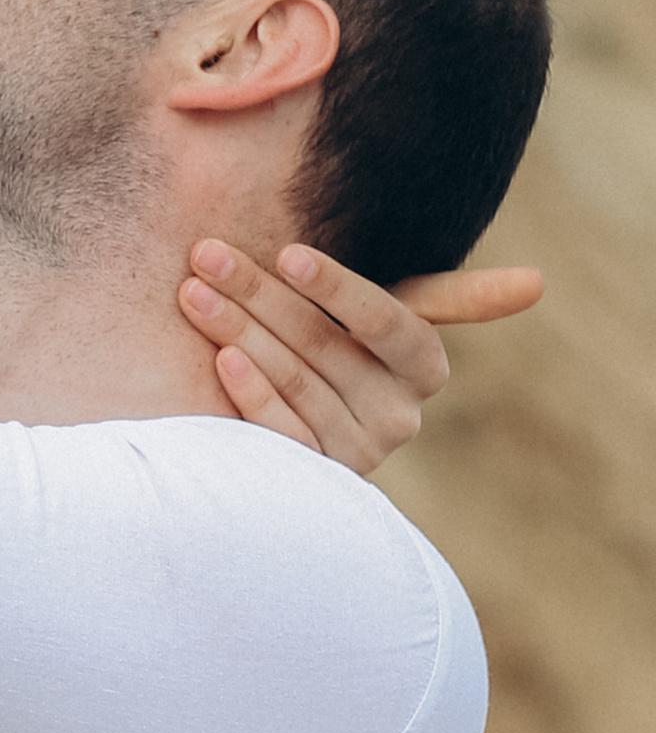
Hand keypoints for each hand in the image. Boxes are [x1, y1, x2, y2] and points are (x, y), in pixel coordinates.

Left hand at [179, 241, 543, 472]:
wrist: (283, 414)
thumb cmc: (332, 337)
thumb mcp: (385, 316)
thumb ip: (454, 297)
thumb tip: (540, 281)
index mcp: (421, 366)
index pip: (392, 324)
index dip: (341, 291)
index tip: (287, 252)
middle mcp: (399, 416)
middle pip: (325, 347)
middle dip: (259, 294)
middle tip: (206, 253)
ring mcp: (356, 452)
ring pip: (296, 382)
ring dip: (239, 332)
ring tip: (192, 291)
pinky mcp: (315, 479)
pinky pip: (281, 434)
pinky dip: (250, 393)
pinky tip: (221, 359)